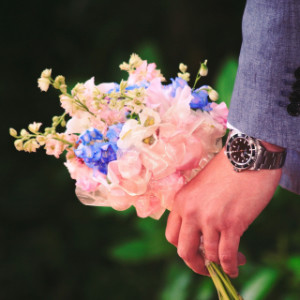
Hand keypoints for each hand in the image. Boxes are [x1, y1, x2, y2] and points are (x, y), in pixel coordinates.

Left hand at [165, 147, 281, 276]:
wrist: (246, 156)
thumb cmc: (225, 171)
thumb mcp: (199, 188)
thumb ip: (195, 209)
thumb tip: (201, 235)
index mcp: (181, 201)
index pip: (172, 236)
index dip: (183, 249)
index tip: (196, 251)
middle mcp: (191, 211)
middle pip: (184, 251)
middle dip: (196, 264)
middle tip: (207, 266)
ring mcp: (210, 218)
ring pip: (209, 255)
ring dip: (220, 264)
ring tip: (234, 259)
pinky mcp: (231, 223)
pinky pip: (226, 255)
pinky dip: (231, 266)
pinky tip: (236, 266)